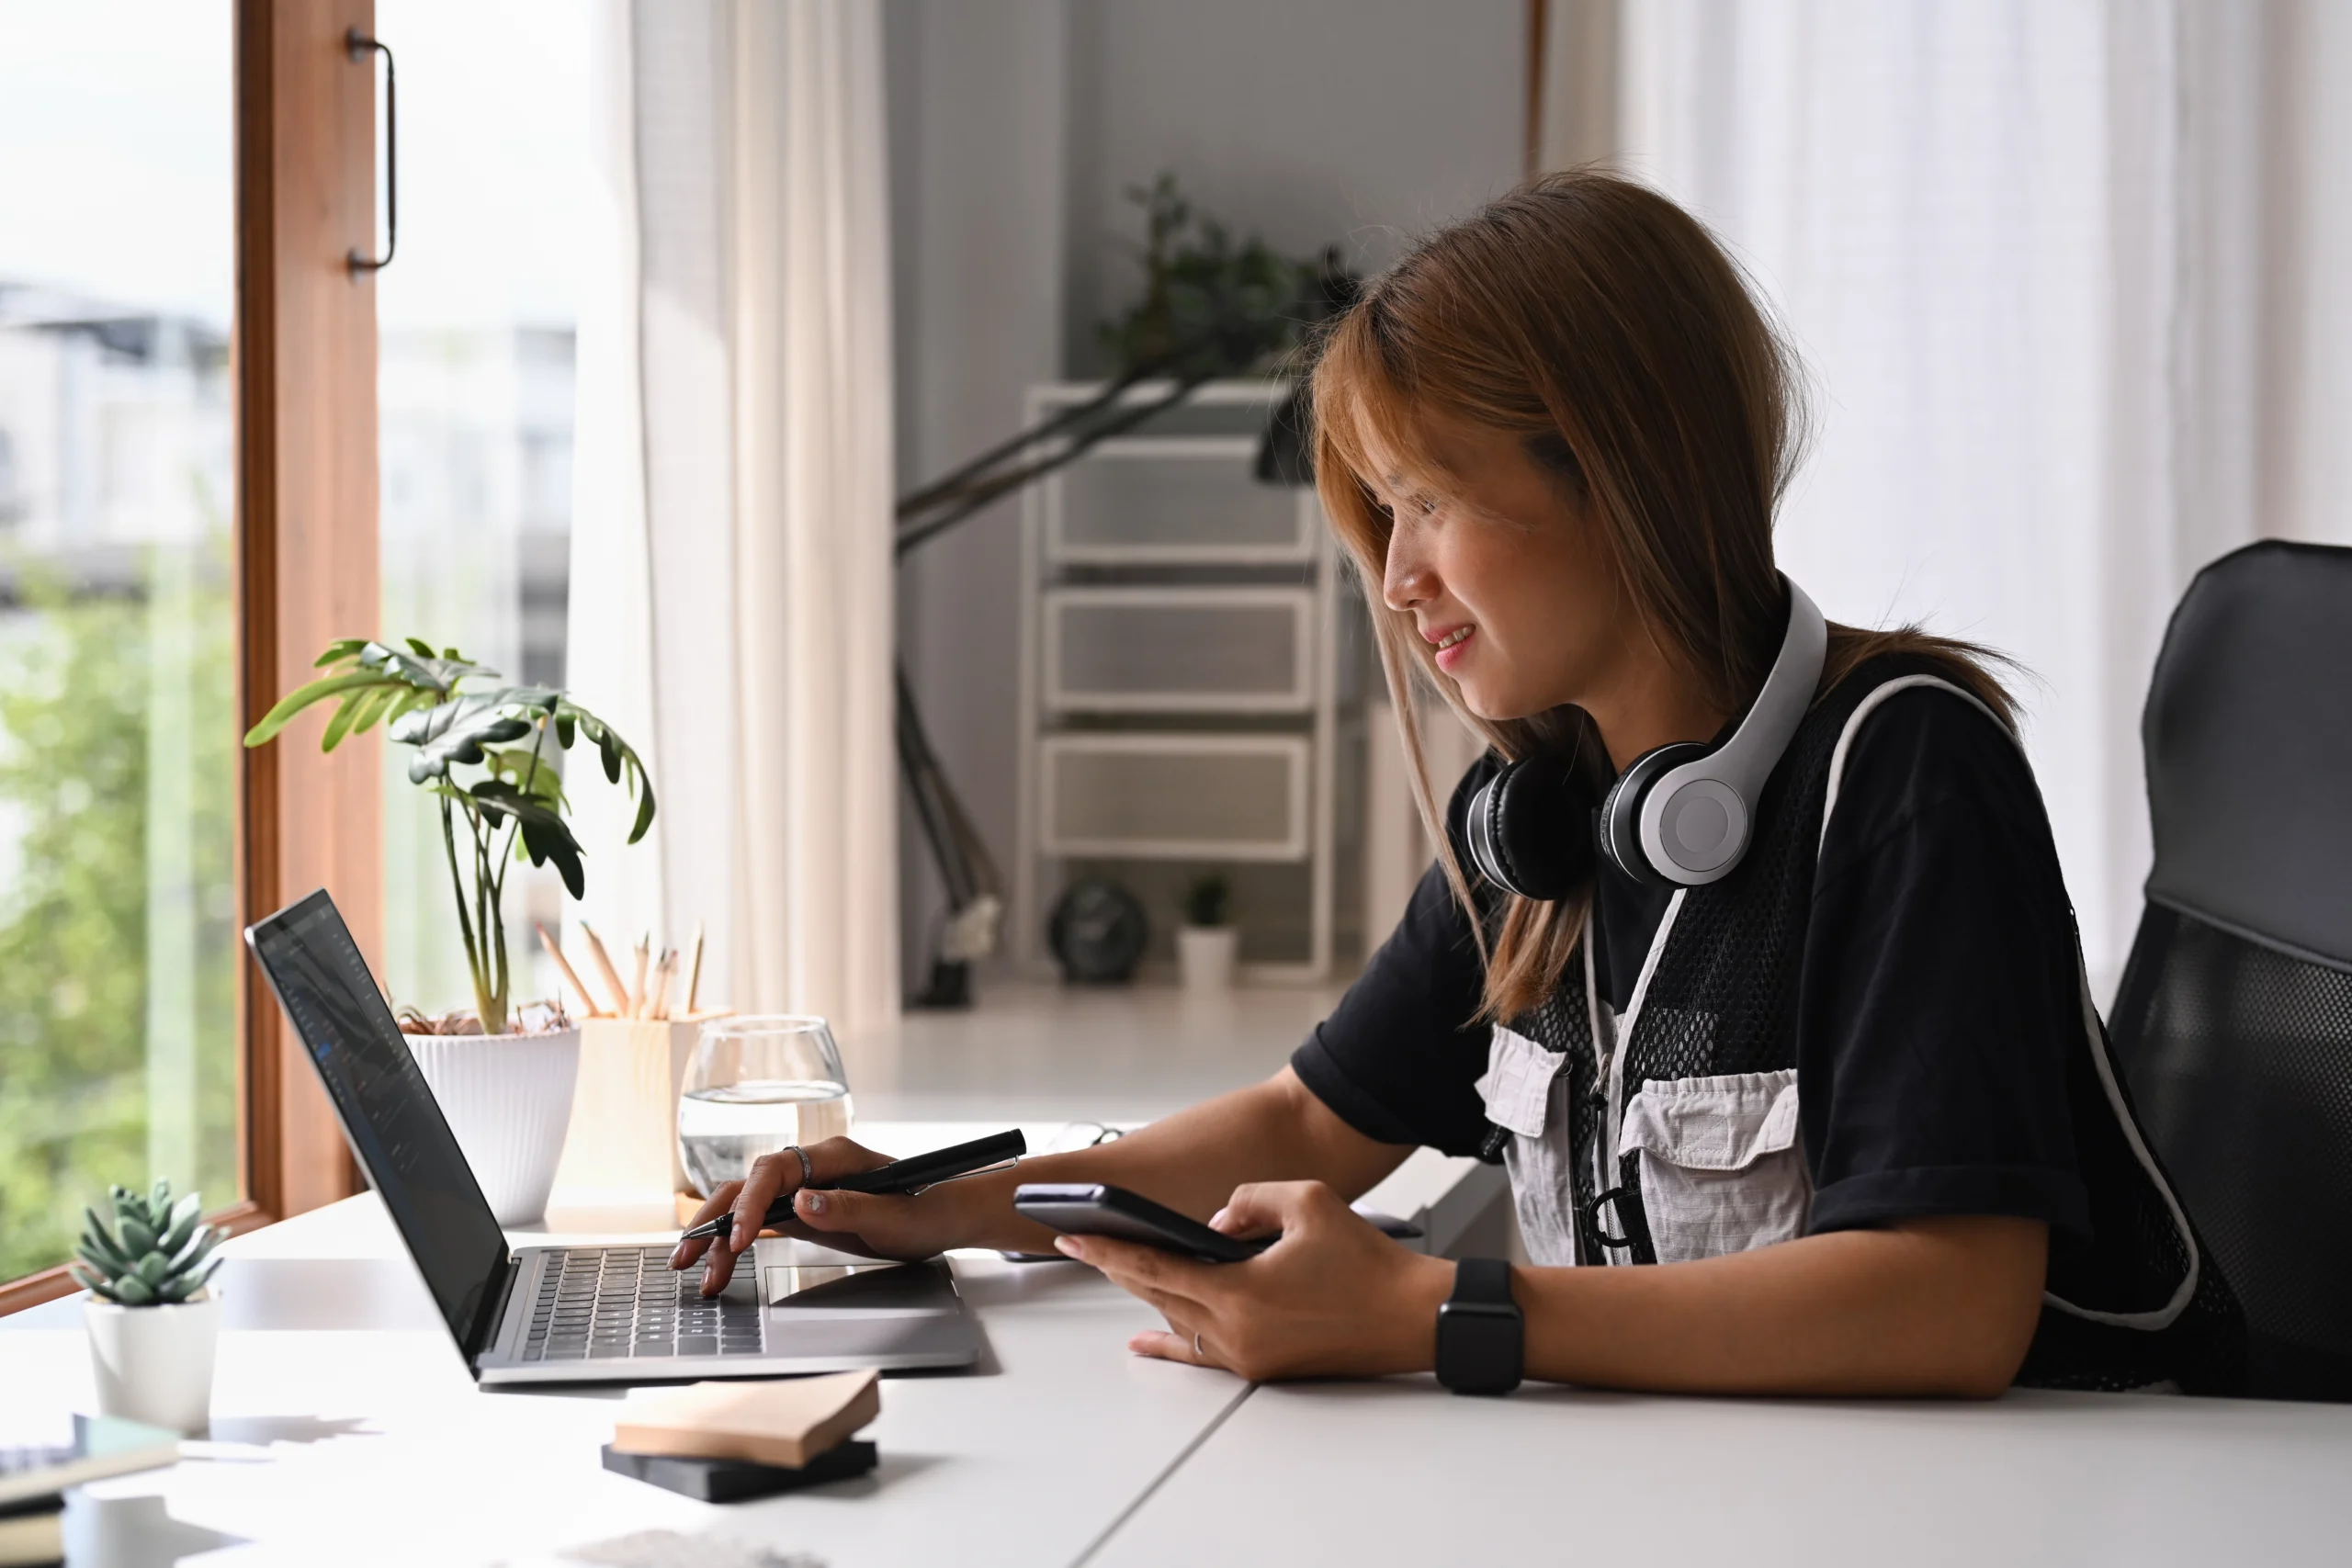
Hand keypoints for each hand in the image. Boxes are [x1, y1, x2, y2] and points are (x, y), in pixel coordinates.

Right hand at [669, 1137, 951, 1294]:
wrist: (943, 1216)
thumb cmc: (926, 1210)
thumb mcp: (893, 1216)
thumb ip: (848, 1207)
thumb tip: (803, 1201)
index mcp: (834, 1157)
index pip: (775, 1170)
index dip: (750, 1202)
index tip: (737, 1238)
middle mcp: (812, 1167)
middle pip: (748, 1185)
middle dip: (713, 1220)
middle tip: (687, 1257)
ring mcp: (805, 1188)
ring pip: (747, 1205)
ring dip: (718, 1238)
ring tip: (699, 1275)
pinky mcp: (803, 1210)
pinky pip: (760, 1222)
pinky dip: (736, 1244)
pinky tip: (720, 1267)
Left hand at [1056, 1180, 1452, 1381]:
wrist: (1412, 1316)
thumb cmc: (1368, 1264)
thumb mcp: (1307, 1201)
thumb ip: (1250, 1199)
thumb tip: (1216, 1221)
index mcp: (1240, 1294)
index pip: (1155, 1268)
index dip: (1108, 1250)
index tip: (1073, 1236)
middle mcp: (1236, 1333)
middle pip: (1157, 1295)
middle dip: (1117, 1267)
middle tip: (1082, 1242)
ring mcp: (1248, 1355)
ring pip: (1176, 1321)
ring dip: (1144, 1293)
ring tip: (1114, 1266)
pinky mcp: (1263, 1366)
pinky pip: (1200, 1351)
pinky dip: (1168, 1340)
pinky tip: (1144, 1338)